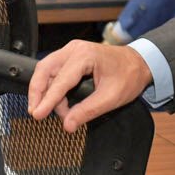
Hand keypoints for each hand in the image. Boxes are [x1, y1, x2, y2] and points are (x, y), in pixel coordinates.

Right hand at [28, 40, 152, 131]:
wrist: (139, 63)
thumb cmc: (129, 76)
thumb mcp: (111, 98)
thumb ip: (88, 111)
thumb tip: (68, 124)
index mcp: (85, 56)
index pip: (60, 80)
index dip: (48, 100)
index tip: (37, 115)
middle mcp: (74, 49)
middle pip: (45, 70)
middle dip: (37, 93)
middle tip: (36, 113)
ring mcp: (71, 50)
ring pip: (46, 69)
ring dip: (44, 91)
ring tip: (50, 111)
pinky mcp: (71, 56)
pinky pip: (54, 70)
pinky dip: (52, 87)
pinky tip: (57, 102)